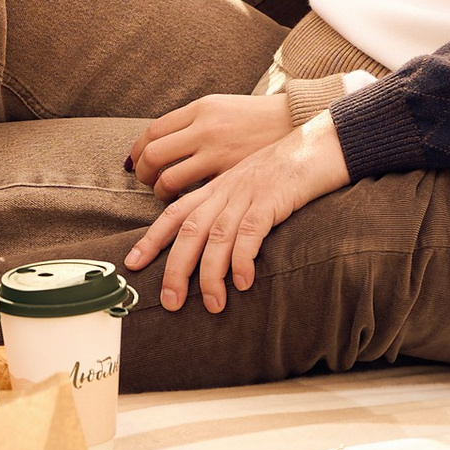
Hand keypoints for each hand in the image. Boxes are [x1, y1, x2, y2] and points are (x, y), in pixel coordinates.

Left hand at [123, 112, 347, 310]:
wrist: (317, 143)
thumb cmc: (283, 172)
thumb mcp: (245, 186)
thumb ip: (226, 209)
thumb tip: (211, 252)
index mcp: (215, 189)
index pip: (175, 213)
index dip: (151, 239)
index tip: (133, 264)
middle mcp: (225, 191)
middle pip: (189, 230)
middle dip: (175, 268)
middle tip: (169, 302)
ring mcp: (247, 194)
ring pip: (217, 235)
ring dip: (211, 274)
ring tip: (213, 305)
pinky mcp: (271, 199)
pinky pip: (251, 231)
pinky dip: (242, 258)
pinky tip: (242, 282)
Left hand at [128, 91, 295, 194]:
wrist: (300, 125)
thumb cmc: (258, 121)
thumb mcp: (222, 109)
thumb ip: (192, 124)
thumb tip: (160, 143)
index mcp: (201, 110)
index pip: (153, 131)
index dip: (138, 152)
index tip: (137, 165)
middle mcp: (206, 130)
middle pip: (154, 156)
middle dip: (144, 175)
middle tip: (148, 183)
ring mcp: (220, 155)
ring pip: (169, 181)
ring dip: (161, 194)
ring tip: (168, 200)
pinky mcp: (236, 179)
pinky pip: (198, 199)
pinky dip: (189, 210)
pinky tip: (193, 211)